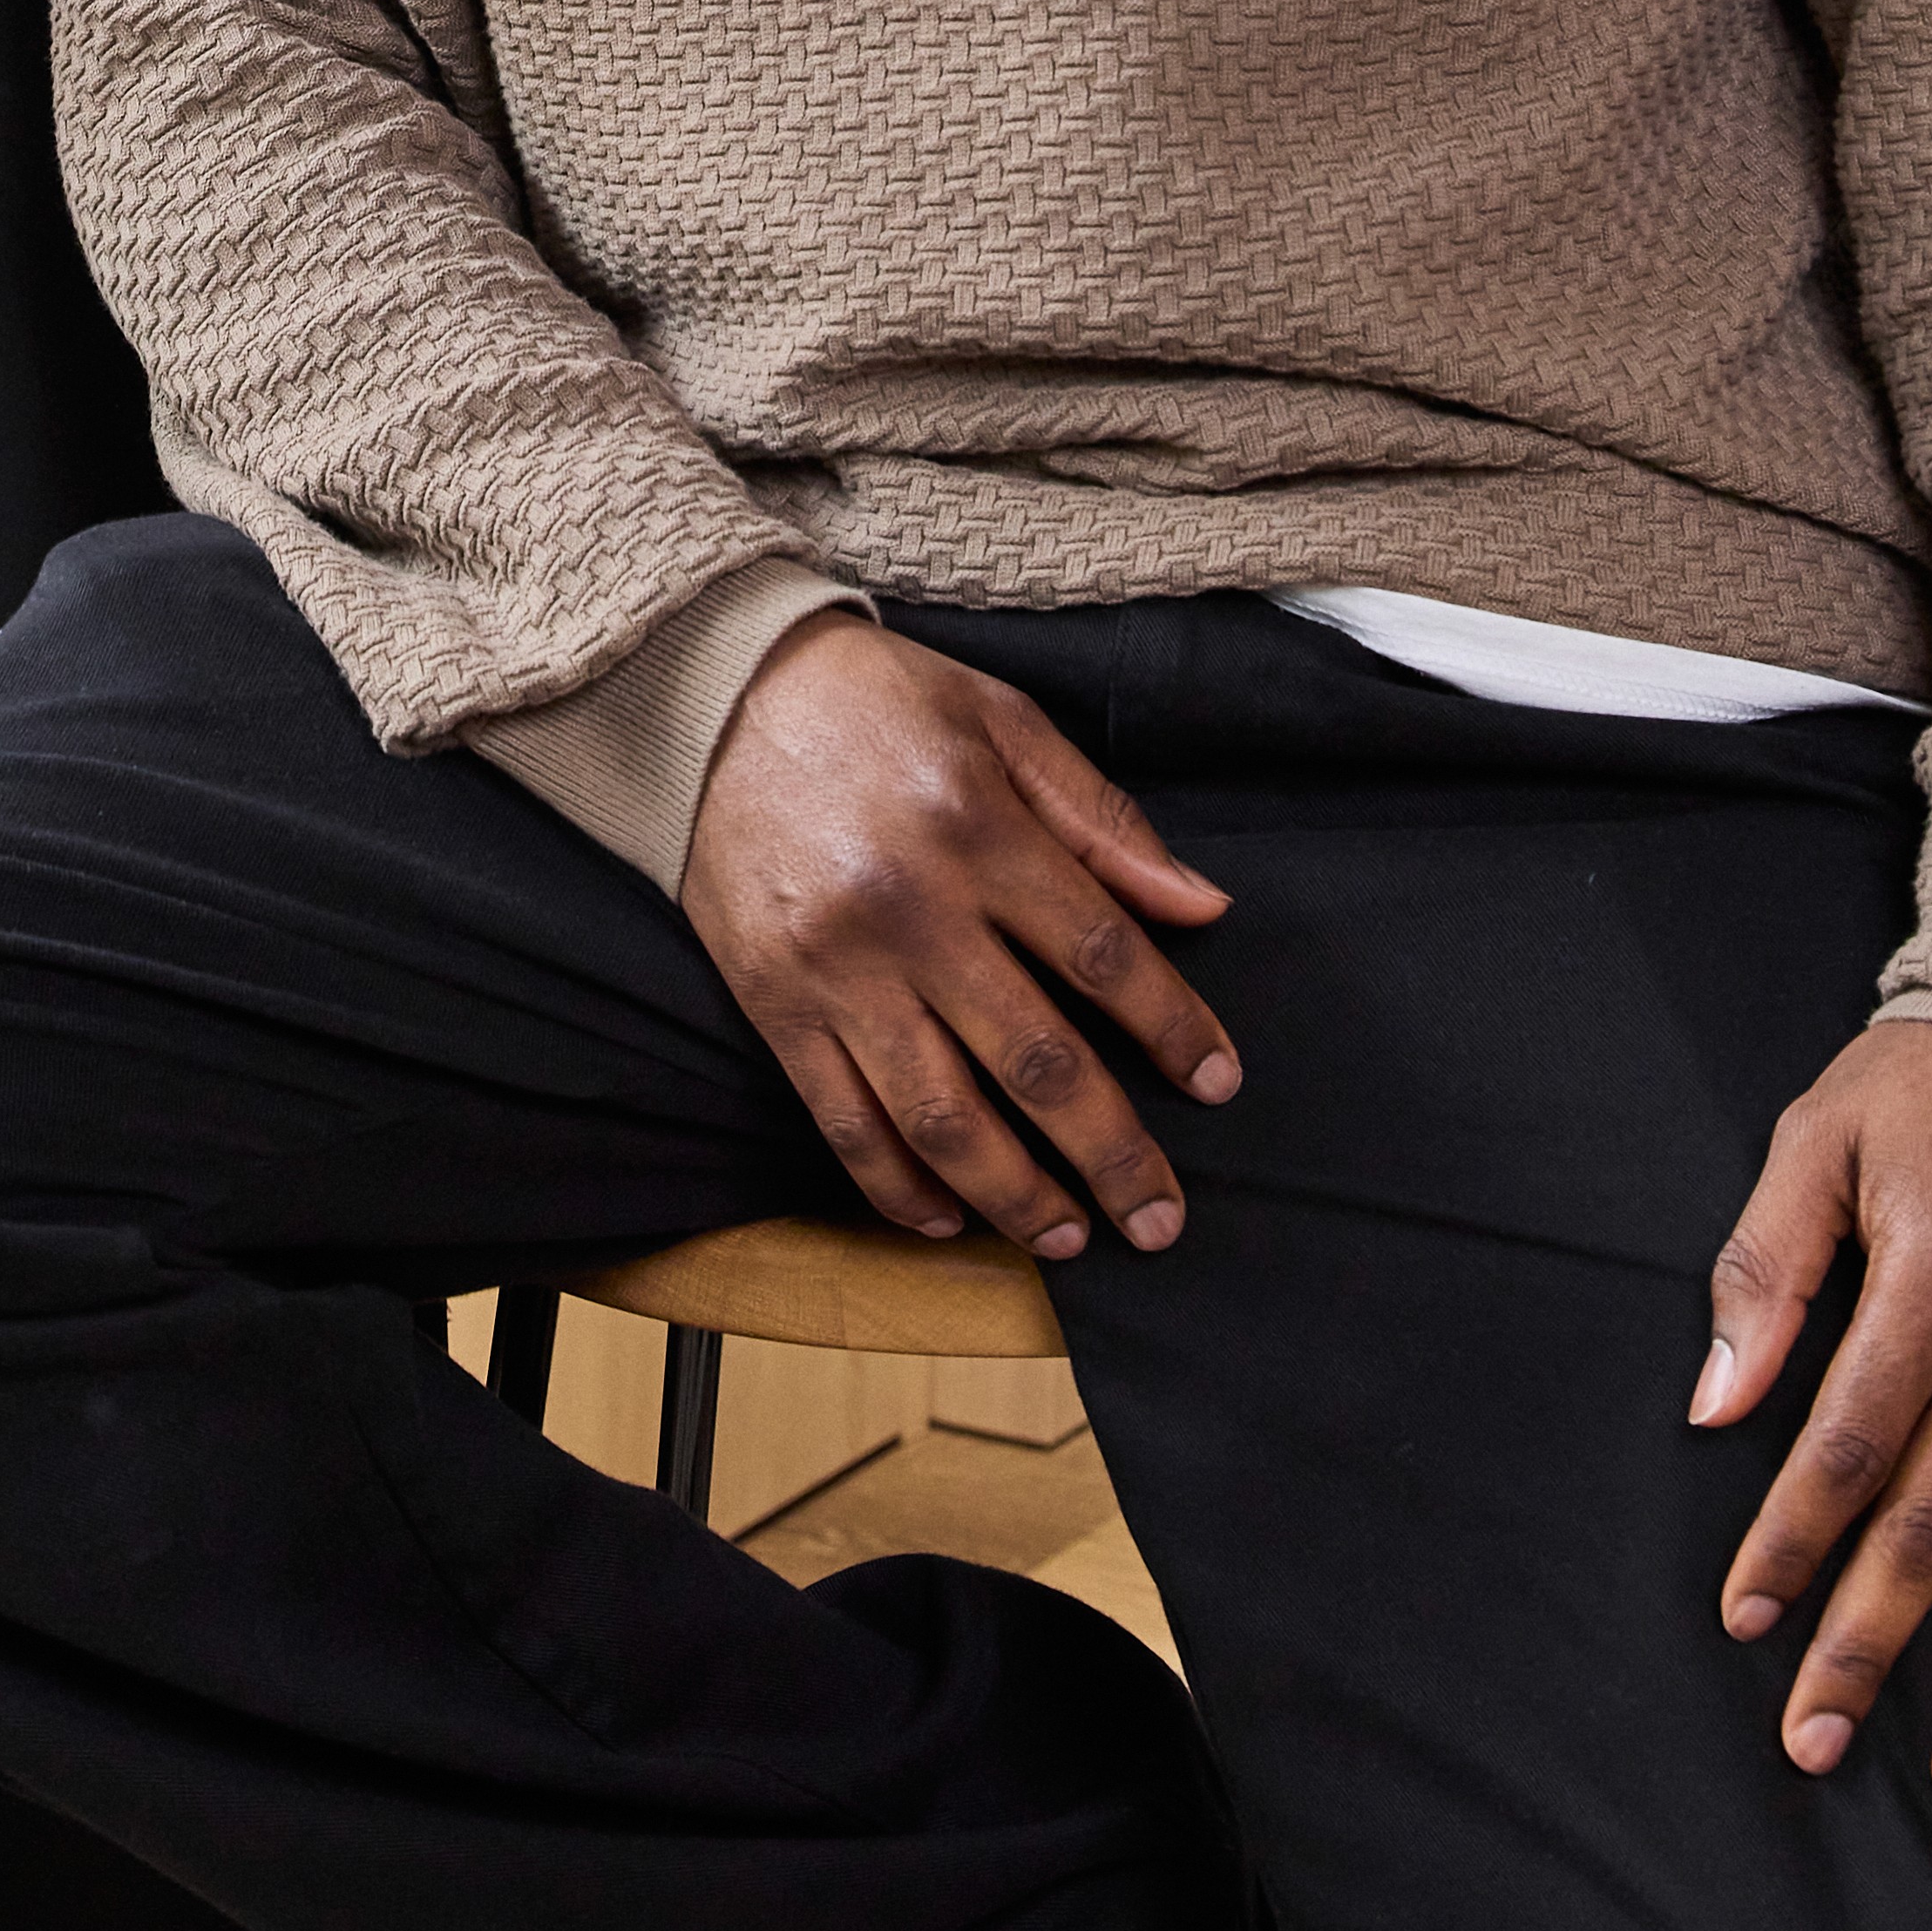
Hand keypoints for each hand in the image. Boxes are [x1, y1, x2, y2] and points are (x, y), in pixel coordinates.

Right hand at [677, 616, 1239, 1265]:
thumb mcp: (1003, 720)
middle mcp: (910, 911)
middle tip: (1161, 1218)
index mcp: (978, 830)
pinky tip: (945, 1220)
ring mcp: (836, 968)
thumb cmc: (874, 700)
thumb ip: (1102, 819)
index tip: (1219, 1084)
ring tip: (1068, 1237)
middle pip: (1033, 1060)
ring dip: (1015, 1195)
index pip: (1101, 953)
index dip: (1172, 1028)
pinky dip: (895, 1187)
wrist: (712, 694)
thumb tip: (1202, 907)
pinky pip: (841, 1121)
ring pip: (939, 1116)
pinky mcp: (773, 1003)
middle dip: (1110, 1152)